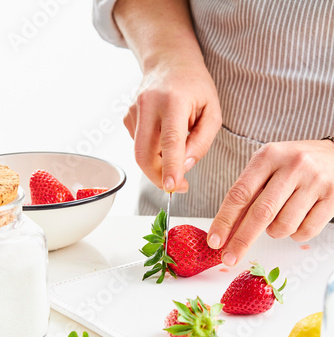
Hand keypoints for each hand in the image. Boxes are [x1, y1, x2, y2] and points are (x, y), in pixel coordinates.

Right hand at [123, 60, 221, 192]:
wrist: (169, 60)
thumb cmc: (195, 87)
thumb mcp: (212, 112)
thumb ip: (202, 142)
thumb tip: (184, 167)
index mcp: (173, 101)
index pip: (170, 140)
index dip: (170, 166)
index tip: (172, 185)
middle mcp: (148, 104)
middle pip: (145, 154)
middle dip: (158, 177)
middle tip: (178, 185)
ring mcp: (134, 111)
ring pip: (141, 154)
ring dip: (159, 163)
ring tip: (177, 147)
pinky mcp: (127, 118)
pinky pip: (140, 146)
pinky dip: (153, 150)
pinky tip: (164, 135)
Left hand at [207, 140, 333, 265]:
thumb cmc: (292, 166)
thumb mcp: (266, 168)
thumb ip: (247, 195)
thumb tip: (226, 232)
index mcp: (269, 156)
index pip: (240, 193)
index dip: (224, 220)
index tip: (215, 241)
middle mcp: (293, 166)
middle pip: (261, 213)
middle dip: (241, 240)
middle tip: (229, 258)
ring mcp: (315, 182)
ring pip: (283, 226)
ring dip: (274, 232)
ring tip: (279, 217)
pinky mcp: (332, 197)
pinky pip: (305, 232)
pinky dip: (295, 234)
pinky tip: (298, 218)